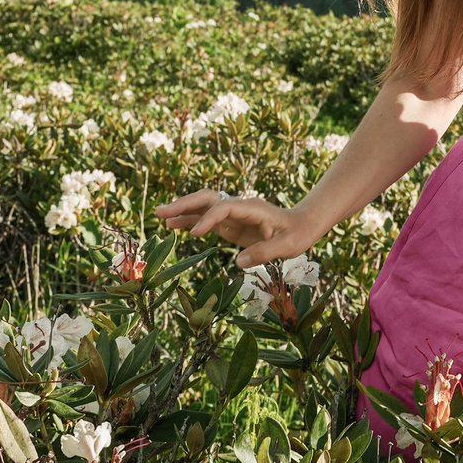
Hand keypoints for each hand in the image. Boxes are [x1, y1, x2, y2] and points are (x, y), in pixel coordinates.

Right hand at [156, 188, 318, 268]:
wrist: (302, 226)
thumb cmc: (297, 234)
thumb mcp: (287, 246)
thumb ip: (264, 252)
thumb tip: (238, 263)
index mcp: (252, 208)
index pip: (224, 208)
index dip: (208, 219)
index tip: (194, 234)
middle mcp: (239, 207)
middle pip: (208, 199)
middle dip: (185, 204)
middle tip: (161, 212)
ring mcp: (233, 215)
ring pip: (204, 207)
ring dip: (183, 211)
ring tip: (160, 217)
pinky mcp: (230, 225)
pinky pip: (207, 220)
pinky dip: (191, 222)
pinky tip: (174, 227)